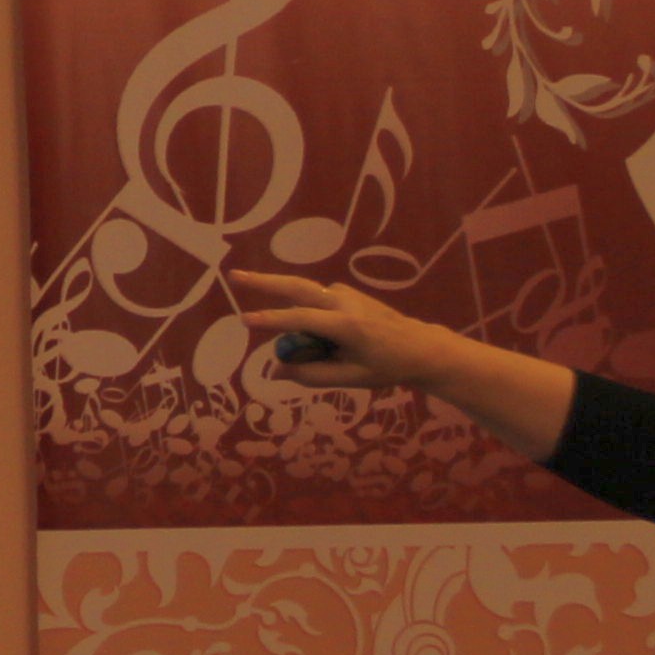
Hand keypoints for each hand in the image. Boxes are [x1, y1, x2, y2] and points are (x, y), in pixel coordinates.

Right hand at [227, 270, 451, 395]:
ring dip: (290, 311)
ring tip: (328, 351)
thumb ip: (312, 375)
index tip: (245, 321)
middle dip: (264, 281)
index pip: (301, 319)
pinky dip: (307, 317)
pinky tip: (335, 343)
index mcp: (347, 324)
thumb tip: (276, 370)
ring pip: (304, 296)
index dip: (272, 321)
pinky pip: (315, 303)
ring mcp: (344, 293)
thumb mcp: (352, 378)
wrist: (420, 345)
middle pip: (296, 287)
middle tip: (234, 276)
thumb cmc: (387, 366)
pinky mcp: (344, 293)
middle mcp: (343, 301)